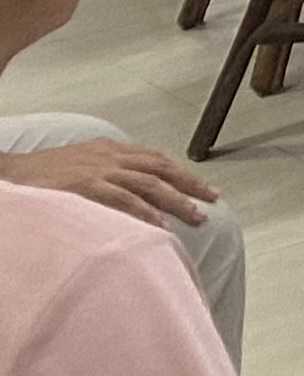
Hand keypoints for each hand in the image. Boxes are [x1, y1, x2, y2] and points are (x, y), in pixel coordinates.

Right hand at [0, 134, 215, 229]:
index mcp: (108, 149)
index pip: (154, 159)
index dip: (181, 174)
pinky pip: (122, 199)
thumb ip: (105, 174)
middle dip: (189, 185)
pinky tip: (160, 226)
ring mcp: (98, 170)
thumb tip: (130, 194)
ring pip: (148, 183)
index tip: (202, 188)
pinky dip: (143, 212)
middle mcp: (108, 156)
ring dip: (175, 200)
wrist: (8, 174)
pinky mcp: (85, 186)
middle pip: (160, 168)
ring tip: (196, 217)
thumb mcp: (79, 165)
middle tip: (212, 200)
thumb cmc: (40, 175)